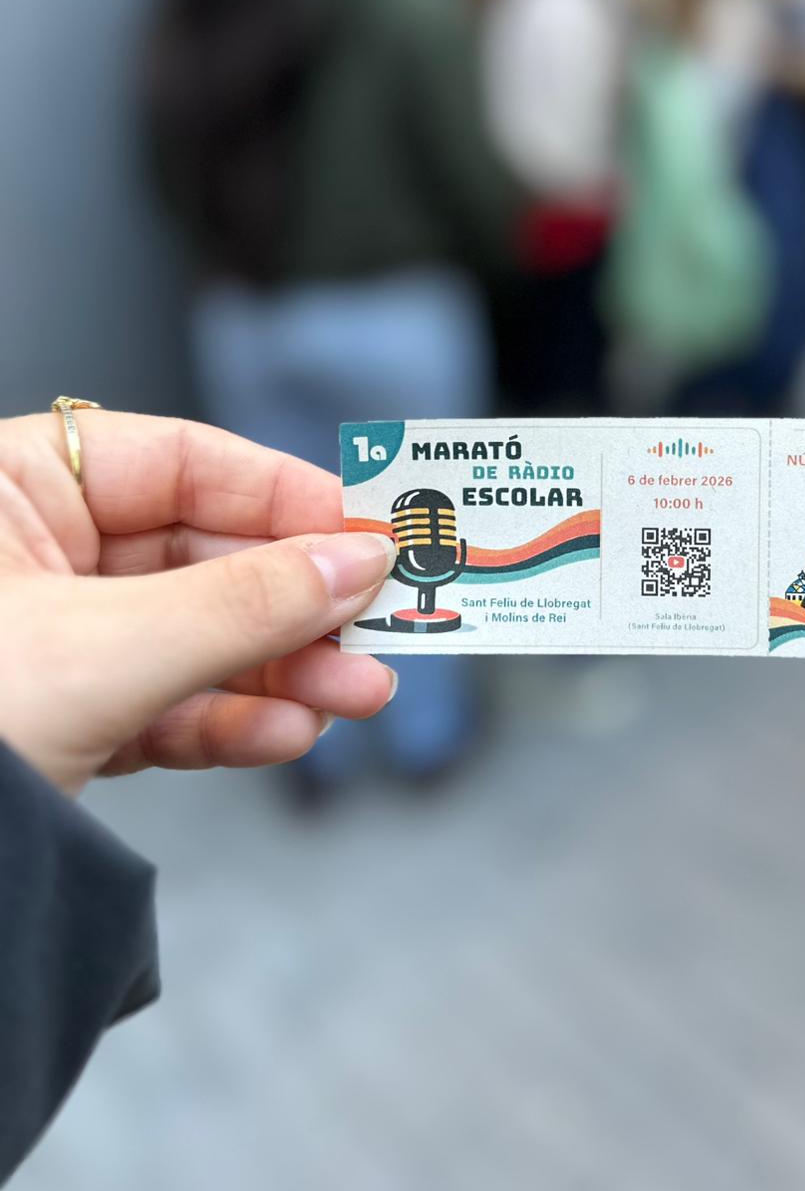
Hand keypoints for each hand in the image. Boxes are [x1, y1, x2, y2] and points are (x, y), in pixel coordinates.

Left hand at [0, 411, 396, 794]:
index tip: (370, 534)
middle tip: (381, 625)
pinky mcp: (62, 720)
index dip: (286, 496)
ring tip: (355, 691)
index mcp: (14, 487)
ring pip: (198, 638)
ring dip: (287, 672)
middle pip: (205, 557)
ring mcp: (49, 640)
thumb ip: (239, 604)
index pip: (181, 462)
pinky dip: (233, 721)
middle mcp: (32, 552)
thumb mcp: (100, 651)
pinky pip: (168, 704)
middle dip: (300, 606)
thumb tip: (353, 562)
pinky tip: (286, 729)